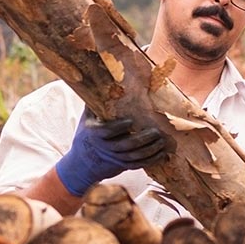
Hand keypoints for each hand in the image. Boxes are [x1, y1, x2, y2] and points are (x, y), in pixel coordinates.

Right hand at [54, 111, 171, 196]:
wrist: (82, 163)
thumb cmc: (86, 133)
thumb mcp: (86, 118)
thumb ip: (95, 102)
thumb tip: (103, 78)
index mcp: (94, 133)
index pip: (106, 132)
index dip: (118, 128)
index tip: (130, 121)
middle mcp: (105, 147)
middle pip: (125, 145)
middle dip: (142, 139)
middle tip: (156, 132)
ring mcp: (114, 158)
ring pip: (133, 157)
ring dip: (149, 150)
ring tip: (162, 142)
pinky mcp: (122, 165)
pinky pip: (138, 165)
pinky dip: (150, 160)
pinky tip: (162, 154)